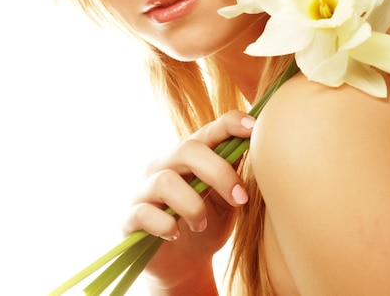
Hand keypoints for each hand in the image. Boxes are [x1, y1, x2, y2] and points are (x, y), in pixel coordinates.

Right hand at [123, 110, 255, 290]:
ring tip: (201, 225)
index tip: (254, 128)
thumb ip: (235, 174)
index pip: (209, 130)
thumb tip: (258, 147)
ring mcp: (146, 189)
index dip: (231, 124)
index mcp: (192, 156)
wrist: (183, 265)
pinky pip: (143, 213)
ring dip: (192, 205)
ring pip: (166, 181)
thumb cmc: (208, 223)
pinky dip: (164, 224)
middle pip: (188, 149)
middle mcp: (166, 165)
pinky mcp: (131, 217)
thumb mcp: (228, 199)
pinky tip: (175, 234)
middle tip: (241, 198)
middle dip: (219, 172)